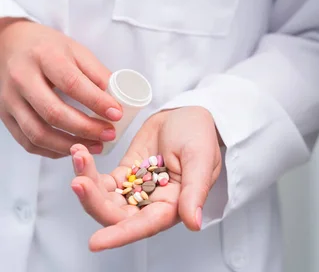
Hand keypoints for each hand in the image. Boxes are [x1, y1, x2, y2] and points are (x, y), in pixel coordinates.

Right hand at [0, 19, 122, 157]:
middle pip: (54, 112)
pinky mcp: (5, 115)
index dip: (96, 102)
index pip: (72, 83)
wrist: (9, 44)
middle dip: (86, 128)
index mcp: (44, 56)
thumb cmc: (46, 46)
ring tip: (95, 146)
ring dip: (70, 145)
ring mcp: (10, 99)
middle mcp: (22, 78)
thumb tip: (116, 98)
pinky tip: (72, 147)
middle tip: (108, 134)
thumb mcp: (75, 50)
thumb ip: (96, 73)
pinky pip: (28, 141)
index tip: (116, 114)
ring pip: (38, 133)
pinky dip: (52, 150)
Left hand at [70, 106, 221, 250]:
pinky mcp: (127, 173)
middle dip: (94, 202)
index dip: (119, 235)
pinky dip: (89, 171)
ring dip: (88, 184)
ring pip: (106, 199)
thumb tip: (193, 223)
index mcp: (173, 206)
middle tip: (79, 182)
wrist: (189, 113)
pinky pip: (104, 181)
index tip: (95, 243)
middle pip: (116, 215)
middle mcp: (152, 204)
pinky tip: (80, 155)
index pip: (143, 226)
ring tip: (79, 157)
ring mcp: (137, 189)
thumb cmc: (201, 135)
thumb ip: (195, 190)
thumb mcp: (201, 158)